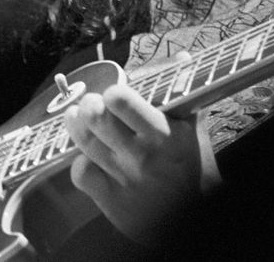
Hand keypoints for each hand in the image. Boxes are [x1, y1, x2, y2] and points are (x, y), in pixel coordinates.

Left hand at [64, 80, 219, 243]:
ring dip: (77, 124)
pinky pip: (81, 174)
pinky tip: (88, 155)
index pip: (122, 102)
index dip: (113, 93)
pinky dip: (80, 161)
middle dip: (89, 105)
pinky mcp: (112, 201)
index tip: (115, 93)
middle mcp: (142, 156)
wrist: (196, 214)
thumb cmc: (194, 166)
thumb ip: (182, 94)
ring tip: (77, 116)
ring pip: (85, 143)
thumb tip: (182, 59)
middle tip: (92, 103)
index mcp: (163, 134)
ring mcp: (124, 180)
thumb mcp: (193, 128)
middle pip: (96, 119)